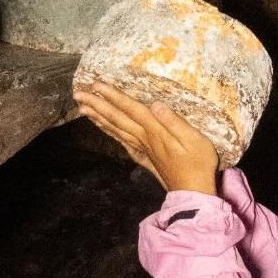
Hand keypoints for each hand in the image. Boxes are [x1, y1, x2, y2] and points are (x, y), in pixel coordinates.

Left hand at [73, 81, 218, 193]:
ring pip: (115, 129)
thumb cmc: (199, 164)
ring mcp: (142, 149)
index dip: (114, 96)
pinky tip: (102, 128)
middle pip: (117, 118)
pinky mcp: (144, 157)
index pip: (131, 109)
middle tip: (78, 94)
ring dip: (98, 117)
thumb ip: (174, 122)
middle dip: (97, 105)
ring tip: (83, 108)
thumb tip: (156, 104)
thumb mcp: (195, 140)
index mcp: (155, 132)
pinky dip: (109, 132)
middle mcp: (144, 138)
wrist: (193, 193)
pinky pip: (122, 141)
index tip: (97, 84)